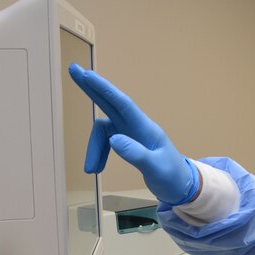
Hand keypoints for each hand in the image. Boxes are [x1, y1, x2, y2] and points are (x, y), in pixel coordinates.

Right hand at [68, 64, 199, 204]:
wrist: (181, 186)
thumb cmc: (172, 176)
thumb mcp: (156, 169)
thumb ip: (136, 154)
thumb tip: (113, 140)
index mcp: (146, 128)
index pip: (122, 103)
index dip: (105, 89)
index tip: (88, 75)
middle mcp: (137, 126)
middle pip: (110, 103)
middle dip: (91, 88)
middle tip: (73, 69)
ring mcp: (131, 133)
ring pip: (104, 131)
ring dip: (94, 149)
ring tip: (91, 170)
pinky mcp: (128, 142)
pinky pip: (106, 142)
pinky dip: (99, 154)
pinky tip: (96, 168)